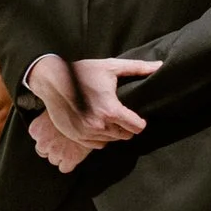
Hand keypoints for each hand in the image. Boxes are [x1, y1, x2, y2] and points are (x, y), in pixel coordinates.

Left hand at [27, 111, 97, 173]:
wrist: (91, 115)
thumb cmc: (74, 108)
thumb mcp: (55, 110)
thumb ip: (49, 118)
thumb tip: (50, 119)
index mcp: (36, 130)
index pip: (37, 139)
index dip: (48, 137)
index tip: (56, 134)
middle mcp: (42, 142)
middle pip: (43, 151)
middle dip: (52, 148)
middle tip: (64, 142)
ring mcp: (55, 151)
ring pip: (53, 160)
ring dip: (61, 156)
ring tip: (71, 147)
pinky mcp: (69, 159)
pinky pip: (64, 168)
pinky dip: (68, 164)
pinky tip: (74, 156)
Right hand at [28, 54, 159, 148]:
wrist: (51, 81)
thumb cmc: (81, 72)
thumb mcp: (110, 67)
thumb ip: (137, 68)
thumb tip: (160, 66)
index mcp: (111, 110)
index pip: (137, 127)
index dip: (139, 122)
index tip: (136, 116)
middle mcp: (99, 125)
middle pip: (125, 136)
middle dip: (126, 127)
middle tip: (120, 116)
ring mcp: (86, 133)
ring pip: (111, 141)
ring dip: (112, 132)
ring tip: (106, 118)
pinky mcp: (75, 136)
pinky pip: (96, 144)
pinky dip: (98, 138)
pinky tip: (94, 124)